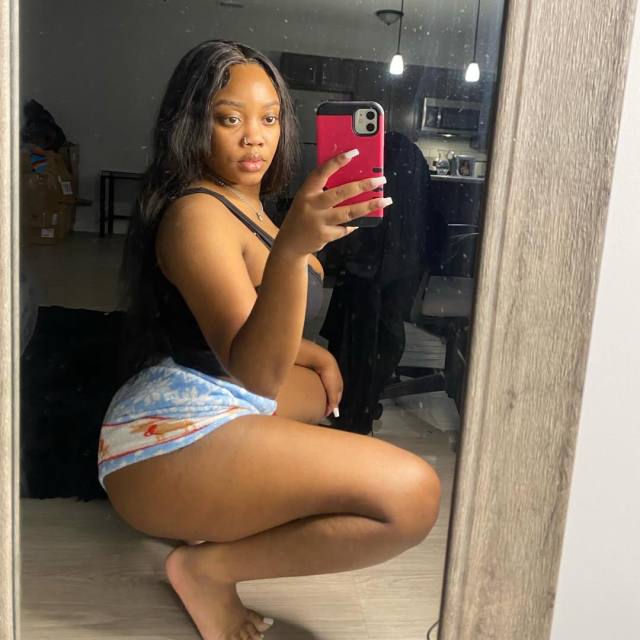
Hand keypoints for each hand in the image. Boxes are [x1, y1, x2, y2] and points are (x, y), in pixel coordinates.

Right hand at [275, 150, 391, 257]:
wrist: (290, 243)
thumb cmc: (302, 215)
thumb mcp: (306, 199)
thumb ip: (322, 190)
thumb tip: (352, 179)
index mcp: (306, 192)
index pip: (321, 173)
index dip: (337, 162)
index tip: (354, 153)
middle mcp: (311, 205)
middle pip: (341, 193)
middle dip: (363, 185)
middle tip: (380, 180)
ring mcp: (318, 222)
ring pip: (349, 212)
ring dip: (368, 206)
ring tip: (384, 200)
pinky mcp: (325, 235)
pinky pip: (345, 228)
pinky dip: (354, 224)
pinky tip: (362, 220)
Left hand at [312, 351, 343, 417]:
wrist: (322, 360)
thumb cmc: (330, 375)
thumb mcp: (333, 390)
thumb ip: (333, 400)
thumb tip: (333, 411)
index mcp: (339, 387)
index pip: (337, 400)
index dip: (332, 407)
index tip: (325, 414)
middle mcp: (334, 383)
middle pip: (331, 396)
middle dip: (327, 403)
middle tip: (319, 410)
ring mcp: (327, 379)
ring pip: (325, 391)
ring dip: (321, 397)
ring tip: (315, 402)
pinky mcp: (320, 375)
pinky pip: (319, 386)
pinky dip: (317, 391)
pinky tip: (312, 393)